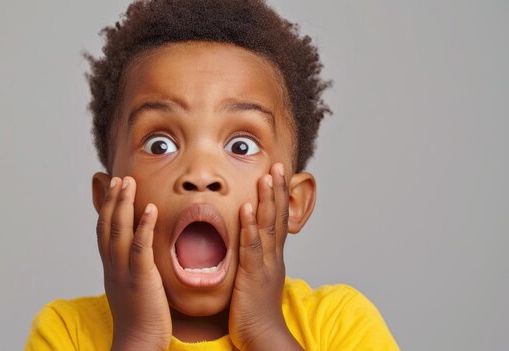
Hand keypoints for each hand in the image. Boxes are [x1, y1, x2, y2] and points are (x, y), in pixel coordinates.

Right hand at [96, 176, 171, 350]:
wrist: (137, 342)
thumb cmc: (140, 317)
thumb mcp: (131, 286)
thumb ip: (133, 267)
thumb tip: (139, 254)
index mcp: (111, 267)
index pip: (104, 230)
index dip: (106, 207)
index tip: (111, 186)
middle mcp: (113, 266)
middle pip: (107, 225)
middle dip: (112, 199)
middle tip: (119, 177)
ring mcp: (124, 271)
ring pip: (119, 231)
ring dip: (123, 204)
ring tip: (128, 182)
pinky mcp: (140, 278)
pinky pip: (140, 247)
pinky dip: (143, 226)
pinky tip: (149, 208)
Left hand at [229, 164, 302, 349]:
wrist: (263, 336)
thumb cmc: (255, 310)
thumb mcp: (255, 278)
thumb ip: (251, 259)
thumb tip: (245, 247)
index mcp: (272, 256)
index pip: (278, 219)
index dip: (278, 196)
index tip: (277, 174)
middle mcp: (273, 256)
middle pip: (278, 216)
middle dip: (278, 189)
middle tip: (279, 165)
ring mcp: (265, 264)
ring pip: (268, 226)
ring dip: (267, 200)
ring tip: (267, 176)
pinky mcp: (253, 275)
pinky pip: (252, 246)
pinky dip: (250, 226)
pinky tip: (248, 208)